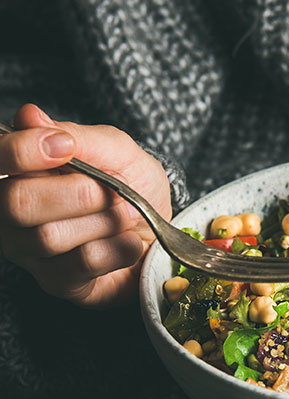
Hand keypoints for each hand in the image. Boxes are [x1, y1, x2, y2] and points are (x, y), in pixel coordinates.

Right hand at [0, 104, 171, 306]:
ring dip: (105, 221)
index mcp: (17, 172)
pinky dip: (117, 248)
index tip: (65, 147)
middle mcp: (9, 214)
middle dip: (79, 193)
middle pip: (16, 203)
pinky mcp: (58, 283)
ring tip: (128, 215)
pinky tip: (128, 242)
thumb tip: (29, 116)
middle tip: (116, 190)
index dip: (22, 151)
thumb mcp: (117, 151)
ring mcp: (29, 252)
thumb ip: (78, 137)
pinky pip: (81, 264)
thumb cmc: (133, 186)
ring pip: (51, 237)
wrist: (164, 228)